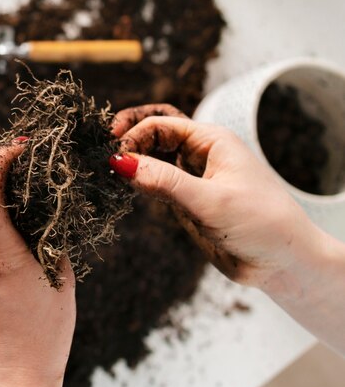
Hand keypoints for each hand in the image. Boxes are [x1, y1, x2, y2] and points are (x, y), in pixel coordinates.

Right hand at [109, 104, 317, 292]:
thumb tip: (121, 163)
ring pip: (154, 159)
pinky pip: (157, 184)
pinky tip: (124, 188)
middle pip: (154, 134)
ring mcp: (192, 178)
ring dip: (132, 160)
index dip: (133, 135)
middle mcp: (200, 155)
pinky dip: (139, 182)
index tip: (114, 156)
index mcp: (211, 141)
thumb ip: (165, 182)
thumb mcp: (210, 200)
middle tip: (104, 154)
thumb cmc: (261, 224)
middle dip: (129, 139)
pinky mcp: (187, 201)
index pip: (161, 124)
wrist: (282, 262)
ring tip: (108, 171)